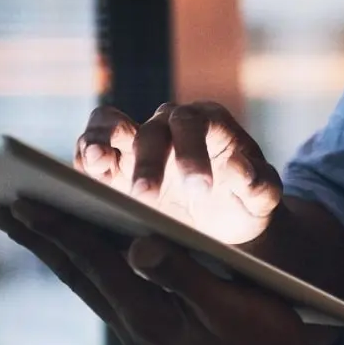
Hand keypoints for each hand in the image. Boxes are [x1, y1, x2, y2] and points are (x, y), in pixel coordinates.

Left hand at [0, 198, 341, 344]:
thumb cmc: (268, 339)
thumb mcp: (230, 303)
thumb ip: (183, 273)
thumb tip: (137, 246)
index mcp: (151, 316)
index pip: (93, 262)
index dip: (58, 228)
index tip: (22, 201)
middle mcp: (136, 327)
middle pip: (77, 272)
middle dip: (39, 238)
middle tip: (0, 209)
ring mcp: (142, 334)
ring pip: (87, 283)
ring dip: (54, 251)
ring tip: (25, 226)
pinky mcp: (154, 334)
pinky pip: (106, 292)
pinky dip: (83, 266)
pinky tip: (77, 254)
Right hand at [74, 102, 281, 244]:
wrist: (225, 221)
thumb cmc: (246, 203)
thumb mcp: (264, 199)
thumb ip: (260, 185)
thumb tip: (240, 169)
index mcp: (210, 123)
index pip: (196, 126)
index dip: (193, 154)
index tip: (199, 191)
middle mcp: (170, 124)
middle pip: (152, 132)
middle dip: (148, 165)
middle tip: (146, 199)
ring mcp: (138, 140)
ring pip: (110, 126)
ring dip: (99, 142)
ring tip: (94, 163)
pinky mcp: (114, 164)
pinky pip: (91, 150)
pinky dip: (83, 159)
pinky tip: (79, 180)